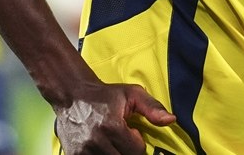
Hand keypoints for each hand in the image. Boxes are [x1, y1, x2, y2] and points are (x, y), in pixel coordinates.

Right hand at [56, 81, 176, 154]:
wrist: (73, 94)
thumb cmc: (105, 95)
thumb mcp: (132, 94)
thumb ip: (153, 108)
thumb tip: (171, 120)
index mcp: (112, 126)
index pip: (137, 151)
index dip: (138, 144)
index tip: (132, 133)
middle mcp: (96, 141)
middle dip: (128, 152)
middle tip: (124, 140)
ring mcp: (83, 150)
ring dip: (115, 154)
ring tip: (114, 142)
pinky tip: (103, 147)